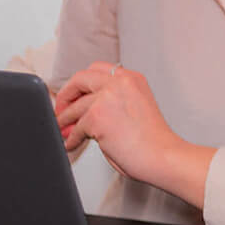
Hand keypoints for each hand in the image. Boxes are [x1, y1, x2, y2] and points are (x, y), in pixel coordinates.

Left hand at [54, 62, 185, 188]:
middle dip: (66, 95)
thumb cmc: (153, 139)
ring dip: (65, 120)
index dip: (82, 83)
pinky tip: (73, 143)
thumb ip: (113, 99)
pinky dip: (72, 138)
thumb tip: (84, 107)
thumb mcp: (135, 106)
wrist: (162, 155)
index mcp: (132, 78)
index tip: (75, 95)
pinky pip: (75, 128)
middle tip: (62, 110)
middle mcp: (120, 82)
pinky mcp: (96, 116)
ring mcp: (107, 97)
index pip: (98, 69)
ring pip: (74, 107)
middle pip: (80, 78)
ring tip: (64, 131)